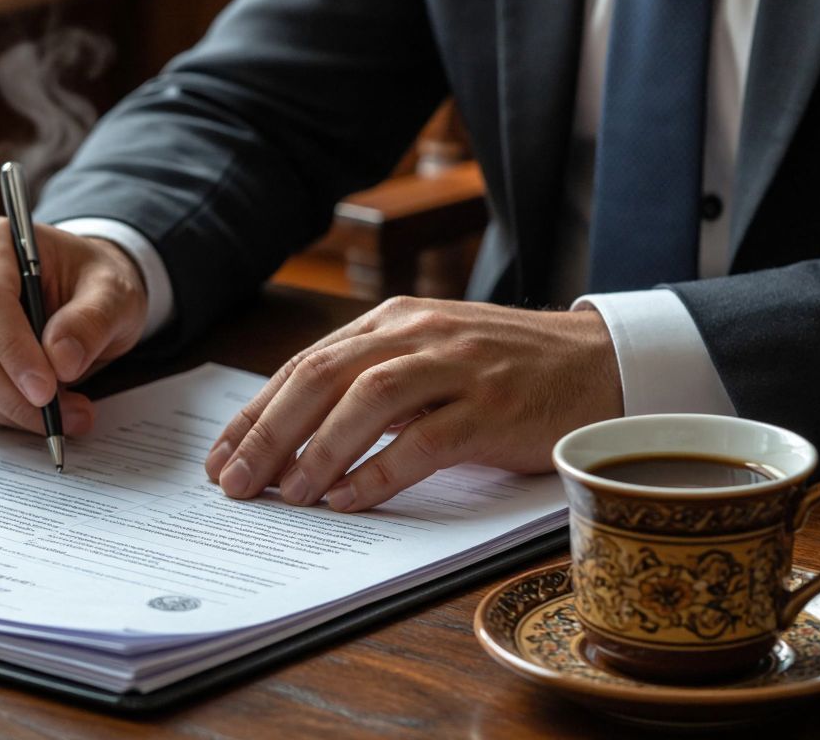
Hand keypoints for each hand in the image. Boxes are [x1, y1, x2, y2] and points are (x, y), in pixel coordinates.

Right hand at [0, 217, 147, 433]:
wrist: (86, 292)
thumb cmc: (95, 283)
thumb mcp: (114, 292)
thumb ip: (92, 320)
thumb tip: (61, 360)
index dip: (14, 350)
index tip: (47, 389)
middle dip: (12, 391)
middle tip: (62, 415)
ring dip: (11, 410)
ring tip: (67, 415)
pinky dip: (2, 415)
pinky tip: (40, 412)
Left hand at [203, 296, 622, 511]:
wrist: (598, 361)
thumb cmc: (502, 368)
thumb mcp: (427, 357)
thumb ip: (370, 381)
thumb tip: (294, 437)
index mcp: (392, 321)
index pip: (305, 364)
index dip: (257, 412)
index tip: (221, 456)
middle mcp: (418, 334)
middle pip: (323, 377)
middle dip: (270, 432)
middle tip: (235, 482)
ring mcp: (458, 367)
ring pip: (369, 400)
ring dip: (319, 450)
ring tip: (287, 494)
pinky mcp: (493, 406)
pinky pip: (426, 439)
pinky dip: (381, 471)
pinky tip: (350, 500)